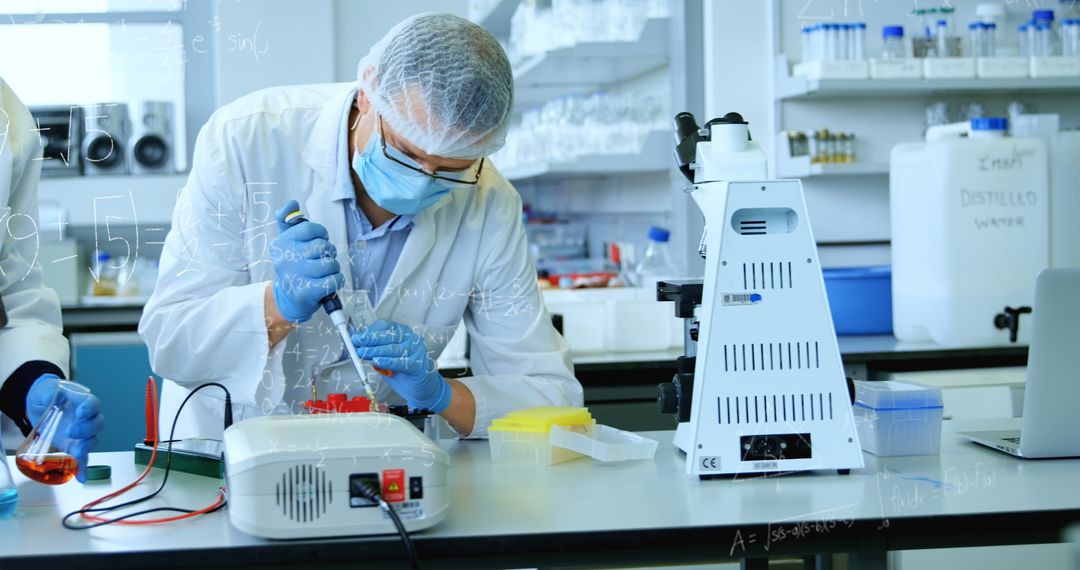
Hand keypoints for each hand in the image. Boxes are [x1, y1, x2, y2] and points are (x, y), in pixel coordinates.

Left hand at [26, 375, 104, 483]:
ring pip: (91, 441)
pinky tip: (81, 477)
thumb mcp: (48, 389)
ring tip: (76, 455)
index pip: (92, 404)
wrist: (39, 404)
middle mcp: (87, 418)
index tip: (81, 412)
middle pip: (97, 424)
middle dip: (86, 430)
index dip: (89, 408)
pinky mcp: (73, 446)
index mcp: (83, 401)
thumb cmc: (47, 394)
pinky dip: (83, 468)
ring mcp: (82, 434)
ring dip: (85, 448)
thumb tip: (53, 396)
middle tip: (71, 432)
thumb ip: (52, 392)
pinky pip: (82, 457)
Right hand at [270, 200, 344, 322]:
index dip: (320, 233)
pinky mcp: (307, 291)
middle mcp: (286, 258)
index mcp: (281, 243)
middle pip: (322, 246)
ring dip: (333, 267)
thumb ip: (288, 220)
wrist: (289, 298)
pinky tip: (329, 281)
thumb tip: (291, 203)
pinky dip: (337, 280)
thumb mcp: (286, 242)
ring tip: (324, 272)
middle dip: (328, 252)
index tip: (320, 239)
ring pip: (330, 263)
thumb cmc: (293, 266)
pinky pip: (334, 279)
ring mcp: (296, 275)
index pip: (308, 229)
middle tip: (322, 259)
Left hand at [351, 320, 451, 412]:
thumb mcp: (387, 356)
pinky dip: (387, 362)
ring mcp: (416, 351)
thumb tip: (357, 344)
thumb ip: (374, 349)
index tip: (357, 337)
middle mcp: (411, 338)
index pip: (385, 326)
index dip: (369, 331)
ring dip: (375, 351)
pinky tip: (377, 362)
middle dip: (370, 340)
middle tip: (356, 343)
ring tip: (363, 353)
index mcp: (402, 332)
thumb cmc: (403, 368)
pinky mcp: (418, 364)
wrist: (421, 386)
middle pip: (388, 336)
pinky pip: (400, 362)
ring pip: (393, 349)